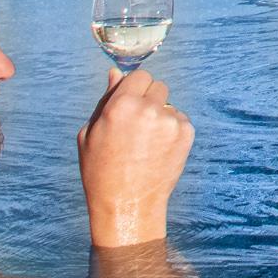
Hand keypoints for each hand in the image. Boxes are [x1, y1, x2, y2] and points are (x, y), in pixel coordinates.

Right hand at [78, 68, 193, 247]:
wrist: (127, 205)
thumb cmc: (101, 171)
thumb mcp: (90, 134)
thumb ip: (105, 99)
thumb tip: (115, 72)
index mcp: (121, 105)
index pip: (139, 75)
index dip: (134, 89)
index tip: (129, 104)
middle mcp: (149, 109)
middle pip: (158, 86)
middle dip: (148, 100)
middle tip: (136, 126)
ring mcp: (171, 121)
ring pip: (168, 104)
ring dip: (160, 116)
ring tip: (145, 144)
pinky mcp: (186, 133)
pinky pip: (179, 120)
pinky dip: (171, 130)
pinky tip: (157, 150)